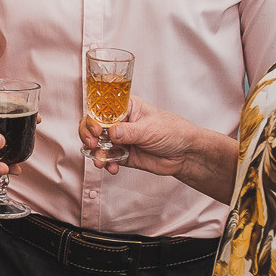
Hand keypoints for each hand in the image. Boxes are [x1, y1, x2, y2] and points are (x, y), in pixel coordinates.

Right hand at [81, 97, 241, 204]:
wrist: (186, 154)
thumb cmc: (173, 131)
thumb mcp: (150, 128)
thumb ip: (129, 131)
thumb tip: (111, 133)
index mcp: (125, 107)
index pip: (102, 108)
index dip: (93, 117)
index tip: (97, 129)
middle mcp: (120, 122)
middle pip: (95, 126)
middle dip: (89, 135)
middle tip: (93, 144)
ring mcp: (121, 139)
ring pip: (99, 144)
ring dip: (96, 152)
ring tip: (101, 161)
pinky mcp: (124, 155)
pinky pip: (109, 159)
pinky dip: (107, 164)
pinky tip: (112, 168)